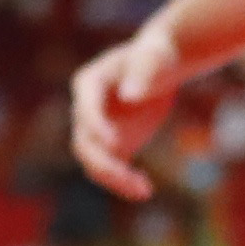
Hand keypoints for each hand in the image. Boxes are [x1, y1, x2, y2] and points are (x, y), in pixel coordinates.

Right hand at [70, 23, 185, 201]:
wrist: (160, 67)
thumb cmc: (155, 55)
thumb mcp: (153, 57)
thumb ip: (143, 72)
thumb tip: (130, 96)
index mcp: (88, 83)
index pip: (85, 109)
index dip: (96, 126)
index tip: (114, 143)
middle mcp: (85, 111)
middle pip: (84, 144)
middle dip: (103, 162)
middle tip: (128, 176)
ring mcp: (96, 131)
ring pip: (95, 163)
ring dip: (114, 179)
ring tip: (143, 190)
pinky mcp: (112, 145)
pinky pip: (111, 168)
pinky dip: (124, 181)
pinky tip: (144, 190)